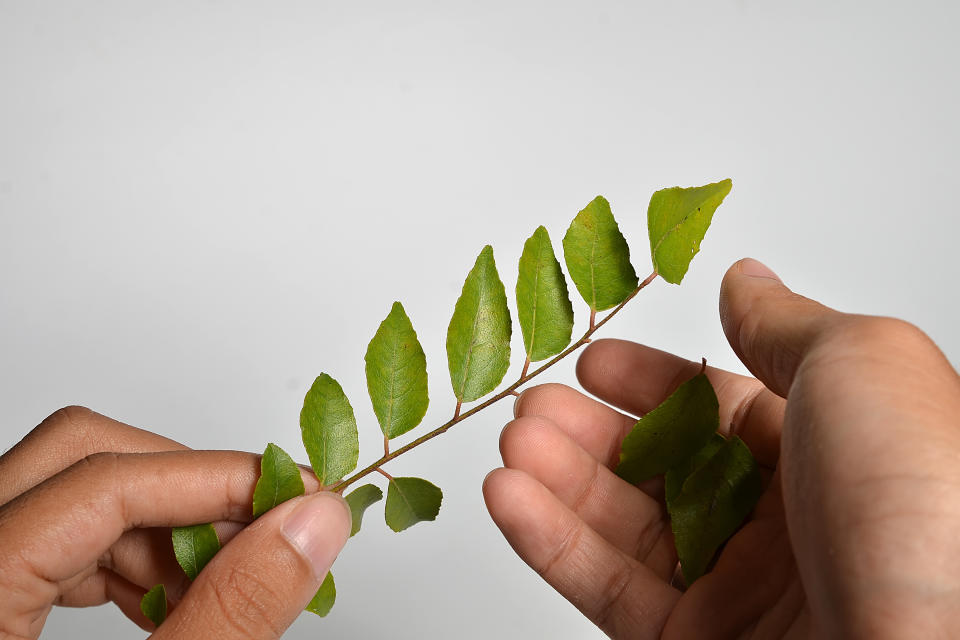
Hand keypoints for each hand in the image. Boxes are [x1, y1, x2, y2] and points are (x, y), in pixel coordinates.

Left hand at [0, 407, 351, 638]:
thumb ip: (228, 614)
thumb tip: (310, 529)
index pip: (99, 482)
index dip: (216, 480)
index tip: (296, 497)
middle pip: (78, 457)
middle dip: (188, 491)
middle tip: (264, 534)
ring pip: (72, 490)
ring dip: (166, 527)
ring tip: (225, 584)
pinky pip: (58, 534)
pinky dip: (131, 556)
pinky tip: (173, 601)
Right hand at [484, 258, 959, 638]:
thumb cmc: (923, 509)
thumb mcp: (860, 369)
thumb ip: (784, 325)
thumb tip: (744, 280)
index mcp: (831, 451)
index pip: (718, 407)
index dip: (650, 381)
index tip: (594, 364)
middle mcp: (786, 522)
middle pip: (660, 468)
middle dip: (588, 431)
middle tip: (533, 405)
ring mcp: (740, 591)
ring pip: (625, 528)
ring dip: (557, 481)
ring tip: (514, 443)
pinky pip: (610, 591)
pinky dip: (551, 543)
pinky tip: (511, 499)